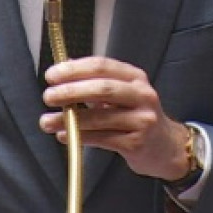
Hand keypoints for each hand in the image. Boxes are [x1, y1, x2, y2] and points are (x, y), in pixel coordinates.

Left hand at [38, 56, 188, 180]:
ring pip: (100, 118)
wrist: (166, 147)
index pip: (102, 66)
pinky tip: (63, 135)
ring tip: (46, 122)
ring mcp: (142, 120)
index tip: (51, 75)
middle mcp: (142, 95)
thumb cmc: (137, 115)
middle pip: (102, 89)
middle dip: (71, 91)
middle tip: (48, 96)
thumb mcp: (123, 93)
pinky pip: (102, 139)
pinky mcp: (136, 143)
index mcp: (135, 77)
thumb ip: (96, 80)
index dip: (74, 69)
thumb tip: (64, 66)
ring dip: (68, 120)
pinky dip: (79, 137)